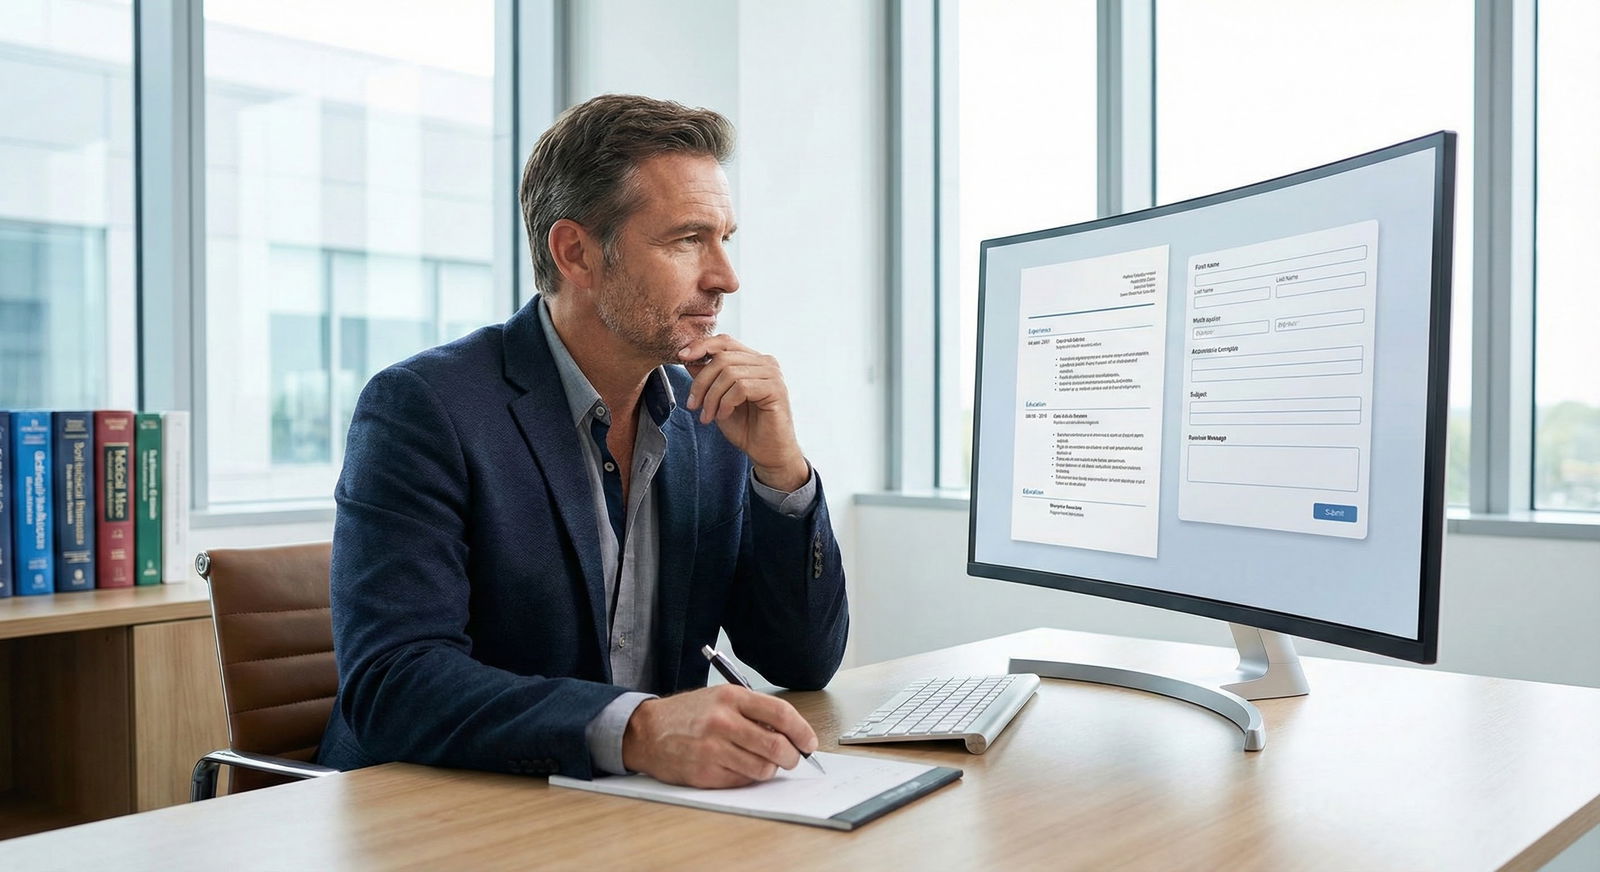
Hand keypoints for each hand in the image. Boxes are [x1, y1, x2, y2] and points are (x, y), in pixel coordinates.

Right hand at [620, 684, 818, 787]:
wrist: (647, 731)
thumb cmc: (688, 714)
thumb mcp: (721, 699)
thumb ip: (754, 712)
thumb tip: (790, 735)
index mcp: (731, 698)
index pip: (781, 714)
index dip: (802, 731)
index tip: (808, 742)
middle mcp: (723, 722)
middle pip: (776, 745)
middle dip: (791, 756)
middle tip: (791, 758)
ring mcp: (713, 749)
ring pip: (763, 768)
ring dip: (769, 769)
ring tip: (760, 762)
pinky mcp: (705, 773)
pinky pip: (742, 781)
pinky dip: (747, 777)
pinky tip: (737, 766)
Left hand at [678, 335, 808, 491]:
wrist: (766, 452)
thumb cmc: (745, 426)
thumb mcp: (717, 399)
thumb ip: (707, 377)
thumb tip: (687, 358)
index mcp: (752, 360)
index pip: (724, 342)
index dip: (701, 346)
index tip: (681, 357)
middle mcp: (765, 362)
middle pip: (722, 358)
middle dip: (701, 382)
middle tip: (693, 405)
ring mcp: (772, 375)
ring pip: (729, 373)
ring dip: (712, 397)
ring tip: (708, 416)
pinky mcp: (776, 389)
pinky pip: (741, 387)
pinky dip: (726, 403)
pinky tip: (723, 415)